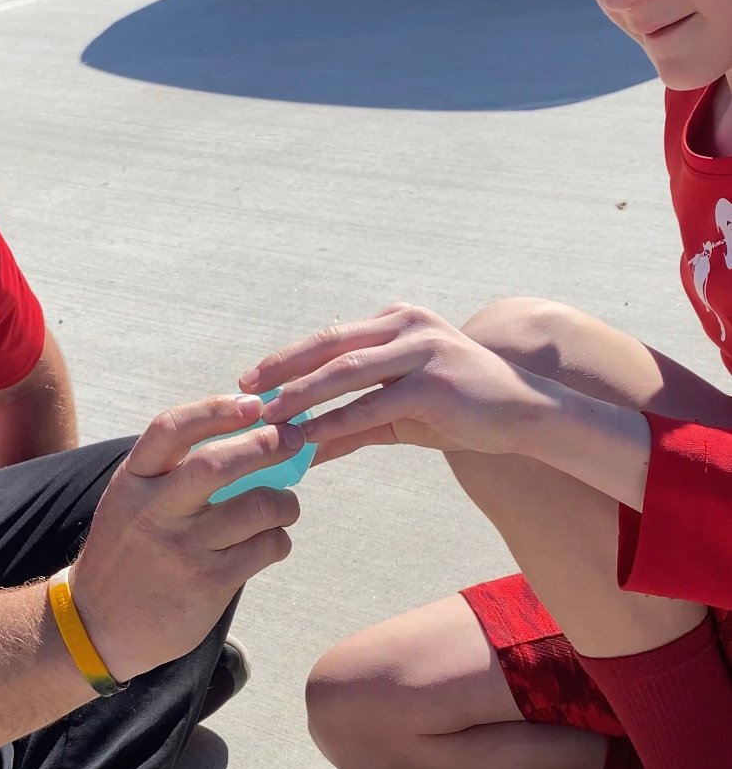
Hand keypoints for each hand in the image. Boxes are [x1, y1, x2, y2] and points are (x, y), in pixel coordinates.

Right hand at [69, 395, 303, 680]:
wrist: (98, 625)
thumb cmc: (126, 553)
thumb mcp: (131, 502)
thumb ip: (172, 473)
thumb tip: (246, 438)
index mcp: (133, 481)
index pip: (173, 428)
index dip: (217, 409)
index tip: (253, 404)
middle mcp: (155, 510)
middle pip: (219, 463)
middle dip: (268, 444)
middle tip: (293, 438)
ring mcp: (183, 548)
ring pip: (257, 506)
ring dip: (285, 501)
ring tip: (285, 506)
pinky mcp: (208, 583)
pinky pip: (265, 548)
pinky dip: (279, 540)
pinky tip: (271, 543)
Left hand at [241, 304, 548, 463]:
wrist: (525, 414)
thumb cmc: (461, 410)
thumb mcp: (400, 414)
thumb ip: (353, 424)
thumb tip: (305, 447)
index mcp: (396, 322)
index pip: (330, 337)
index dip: (287, 358)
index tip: (250, 379)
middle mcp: (405, 325)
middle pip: (328, 345)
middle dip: (281, 369)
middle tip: (243, 392)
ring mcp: (419, 350)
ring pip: (343, 372)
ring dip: (299, 396)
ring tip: (266, 418)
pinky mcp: (432, 383)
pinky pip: (371, 405)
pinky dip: (334, 422)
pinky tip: (306, 439)